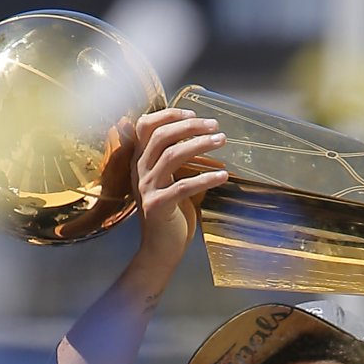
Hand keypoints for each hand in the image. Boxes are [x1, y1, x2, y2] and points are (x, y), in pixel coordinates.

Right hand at [130, 107, 227, 272]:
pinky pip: (183, 186)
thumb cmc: (171, 214)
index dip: (168, 114)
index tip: (193, 113)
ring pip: (172, 155)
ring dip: (200, 145)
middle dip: (190, 125)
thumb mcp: (169, 181)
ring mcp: (147, 188)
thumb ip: (175, 161)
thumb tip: (200, 137)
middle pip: (162, 136)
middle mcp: (139, 170)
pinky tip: (223, 176)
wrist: (160, 250)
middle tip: (215, 126)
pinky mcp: (158, 206)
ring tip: (222, 141)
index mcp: (140, 161)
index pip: (145, 125)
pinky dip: (206, 178)